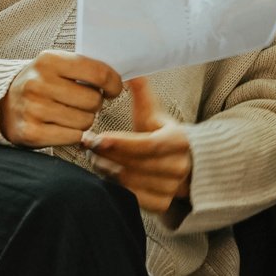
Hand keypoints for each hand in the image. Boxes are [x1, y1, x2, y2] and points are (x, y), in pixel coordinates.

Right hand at [0, 51, 122, 147]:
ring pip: (85, 121)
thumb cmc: (39, 82)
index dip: (113, 83)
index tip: (113, 89)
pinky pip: (72, 137)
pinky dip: (73, 134)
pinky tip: (61, 126)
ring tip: (69, 113)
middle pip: (93, 100)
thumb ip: (84, 67)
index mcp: (49, 60)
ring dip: (84, 120)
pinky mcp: (31, 133)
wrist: (1, 103)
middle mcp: (38, 83)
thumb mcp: (56, 64)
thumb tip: (118, 79)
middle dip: (95, 103)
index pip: (98, 73)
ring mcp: (33, 109)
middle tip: (83, 102)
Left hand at [81, 77, 192, 213]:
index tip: (95, 139)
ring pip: (128, 182)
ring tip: (95, 156)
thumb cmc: (163, 135)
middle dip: (105, 155)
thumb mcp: (155, 115)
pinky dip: (113, 185)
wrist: (186, 164)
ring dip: (105, 169)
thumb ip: (142, 93)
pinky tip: (107, 172)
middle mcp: (180, 167)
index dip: (120, 144)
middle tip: (88, 144)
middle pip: (133, 165)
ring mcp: (171, 188)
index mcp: (180, 140)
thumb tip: (131, 71)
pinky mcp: (161, 204)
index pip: (147, 145)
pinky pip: (130, 197)